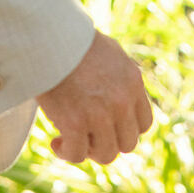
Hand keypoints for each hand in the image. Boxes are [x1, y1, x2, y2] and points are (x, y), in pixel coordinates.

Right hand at [36, 30, 153, 165]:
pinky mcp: (76, 123)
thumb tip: (122, 93)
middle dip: (107, 142)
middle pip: (127, 143)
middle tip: (87, 135)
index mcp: (133, 82)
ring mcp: (101, 114)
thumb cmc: (74, 42)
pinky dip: (66, 152)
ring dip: (88, 150)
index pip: (143, 124)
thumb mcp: (110, 54)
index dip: (125, 130)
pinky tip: (56, 142)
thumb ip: (121, 77)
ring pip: (106, 154)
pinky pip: (78, 155)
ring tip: (70, 139)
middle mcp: (122, 101)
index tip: (108, 128)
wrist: (49, 37)